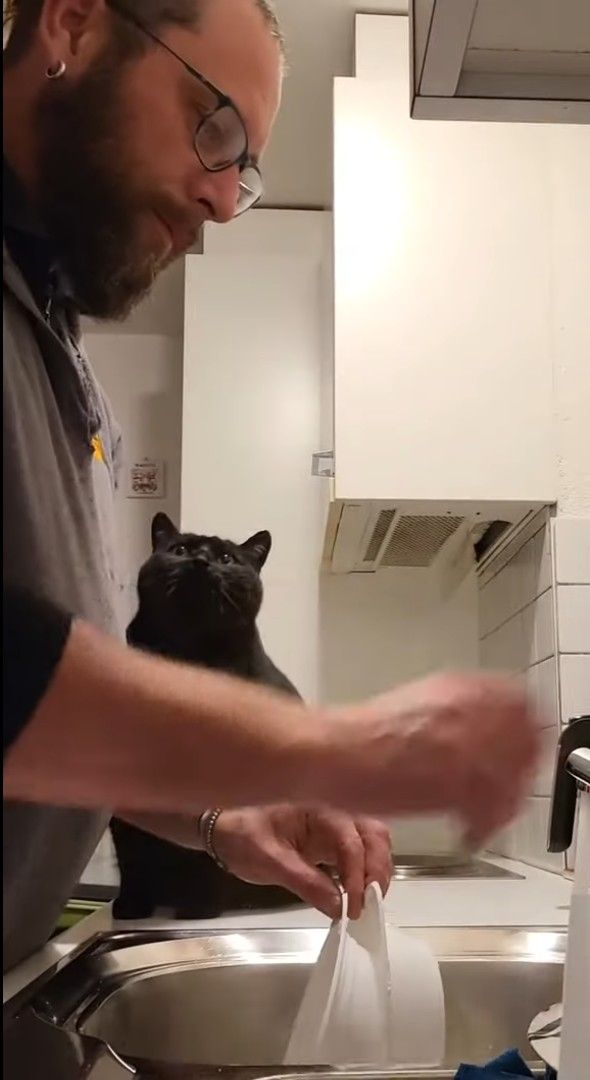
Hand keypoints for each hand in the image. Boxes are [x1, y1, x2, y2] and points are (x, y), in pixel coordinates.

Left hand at [213, 805, 392, 918]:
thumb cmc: (242, 835)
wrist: (223, 827)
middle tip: (369, 905)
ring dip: (376, 870)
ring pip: (372, 841)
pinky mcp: (330, 838)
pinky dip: (364, 871)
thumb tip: (337, 906)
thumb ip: (304, 881)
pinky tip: (357, 893)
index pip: (351, 840)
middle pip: (374, 835)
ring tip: (367, 901)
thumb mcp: (268, 860)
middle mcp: (333, 810)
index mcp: (318, 808)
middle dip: (377, 870)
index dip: (357, 875)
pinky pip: (358, 850)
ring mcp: (334, 823)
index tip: (353, 908)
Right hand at [325, 673, 539, 848]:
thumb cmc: (363, 734)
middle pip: (527, 742)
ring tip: (485, 818)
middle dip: (522, 771)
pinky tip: (467, 833)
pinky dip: (483, 828)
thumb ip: (458, 713)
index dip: (528, 731)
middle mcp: (466, 713)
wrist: (331, 752)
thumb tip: (487, 732)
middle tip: (509, 792)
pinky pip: (489, 811)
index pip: (521, 703)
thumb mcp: (420, 704)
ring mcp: (461, 747)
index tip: (524, 751)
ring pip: (513, 779)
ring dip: (505, 804)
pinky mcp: (450, 785)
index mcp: (458, 688)